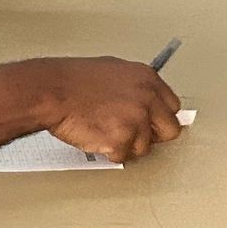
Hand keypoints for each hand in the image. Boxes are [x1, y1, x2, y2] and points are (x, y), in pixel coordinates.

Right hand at [40, 57, 184, 162]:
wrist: (53, 91)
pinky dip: (108, 151)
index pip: (173, 106)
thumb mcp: (113, 70)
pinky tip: (96, 135)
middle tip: (132, 133)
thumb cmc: (74, 80)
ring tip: (104, 129)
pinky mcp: (122, 140)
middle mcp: (147, 99)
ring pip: (144, 147)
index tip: (153, 122)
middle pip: (170, 130)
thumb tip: (146, 100)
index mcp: (147, 79)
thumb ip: (136, 87)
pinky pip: (122, 156)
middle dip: (152, 135)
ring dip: (126, 144)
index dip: (160, 117)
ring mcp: (136, 120)